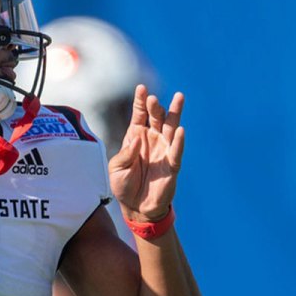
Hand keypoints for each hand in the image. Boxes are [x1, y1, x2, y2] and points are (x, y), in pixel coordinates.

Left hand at [109, 85, 184, 222]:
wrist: (136, 207)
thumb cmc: (124, 185)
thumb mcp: (116, 169)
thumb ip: (125, 154)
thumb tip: (137, 140)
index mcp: (136, 136)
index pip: (139, 114)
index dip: (140, 101)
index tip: (141, 88)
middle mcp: (152, 139)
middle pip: (156, 116)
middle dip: (155, 106)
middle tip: (152, 98)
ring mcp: (163, 149)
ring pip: (171, 127)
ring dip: (174, 113)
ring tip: (178, 97)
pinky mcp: (172, 164)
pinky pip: (176, 150)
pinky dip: (179, 141)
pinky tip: (180, 130)